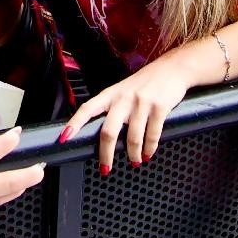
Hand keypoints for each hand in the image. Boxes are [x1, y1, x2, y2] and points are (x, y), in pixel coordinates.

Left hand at [57, 54, 193, 171]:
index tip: (64, 137)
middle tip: (105, 168)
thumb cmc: (146, 83)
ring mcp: (141, 103)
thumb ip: (114, 108)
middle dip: (105, 154)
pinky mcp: (159, 108)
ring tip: (134, 162)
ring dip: (132, 155)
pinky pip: (152, 135)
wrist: (172, 69)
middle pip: (108, 131)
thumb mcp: (124, 90)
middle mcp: (123, 98)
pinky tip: (147, 154)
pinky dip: (149, 149)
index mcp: (111, 94)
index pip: (87, 109)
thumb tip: (104, 136)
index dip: (75, 123)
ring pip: (132, 138)